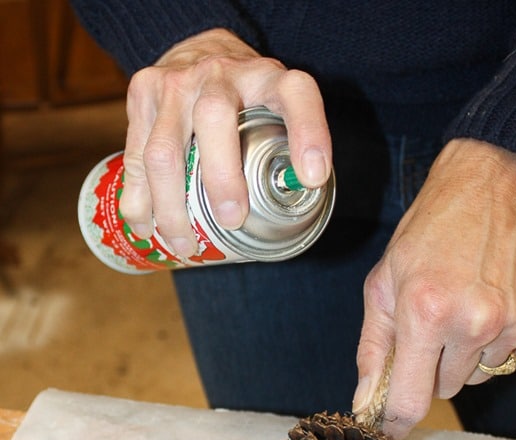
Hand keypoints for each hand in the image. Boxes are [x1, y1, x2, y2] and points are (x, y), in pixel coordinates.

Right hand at [119, 28, 331, 258]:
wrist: (196, 49)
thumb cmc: (243, 94)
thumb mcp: (274, 105)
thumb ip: (286, 144)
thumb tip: (299, 202)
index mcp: (265, 78)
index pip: (295, 95)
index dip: (308, 133)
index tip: (313, 177)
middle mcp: (219, 75)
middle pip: (214, 119)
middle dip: (222, 178)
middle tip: (232, 220)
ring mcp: (175, 84)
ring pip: (164, 150)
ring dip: (172, 208)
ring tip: (184, 246)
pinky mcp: (141, 97)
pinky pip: (134, 157)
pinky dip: (138, 201)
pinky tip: (144, 228)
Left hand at [353, 138, 515, 439]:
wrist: (489, 190)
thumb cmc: (428, 237)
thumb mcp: (382, 287)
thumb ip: (373, 351)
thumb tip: (366, 405)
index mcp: (428, 312)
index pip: (412, 400)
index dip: (397, 421)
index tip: (390, 428)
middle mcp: (477, 321)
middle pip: (446, 389)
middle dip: (433, 366)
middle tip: (432, 325)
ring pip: (482, 374)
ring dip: (468, 350)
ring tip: (465, 304)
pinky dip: (504, 339)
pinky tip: (496, 301)